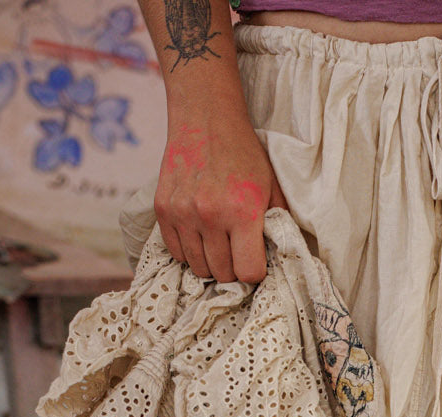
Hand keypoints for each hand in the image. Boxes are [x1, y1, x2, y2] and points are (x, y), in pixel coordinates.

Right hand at [155, 114, 286, 283]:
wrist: (205, 117)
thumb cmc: (243, 153)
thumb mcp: (271, 185)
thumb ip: (277, 223)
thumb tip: (279, 258)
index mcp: (242, 211)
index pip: (248, 272)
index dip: (255, 272)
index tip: (255, 260)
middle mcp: (210, 216)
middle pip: (223, 274)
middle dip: (233, 268)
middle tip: (237, 250)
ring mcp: (183, 214)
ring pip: (198, 268)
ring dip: (211, 262)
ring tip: (219, 242)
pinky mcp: (163, 210)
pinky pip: (176, 253)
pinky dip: (189, 251)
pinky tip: (200, 234)